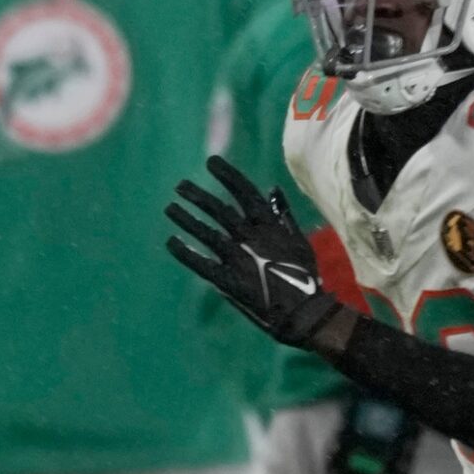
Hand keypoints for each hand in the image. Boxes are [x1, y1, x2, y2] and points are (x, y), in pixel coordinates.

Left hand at [164, 156, 338, 348]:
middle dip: (198, 195)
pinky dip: (184, 252)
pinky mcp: (226, 279)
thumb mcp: (298, 239)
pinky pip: (200, 262)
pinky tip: (171, 241)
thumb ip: (283, 214)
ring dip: (186, 218)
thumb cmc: (303, 275)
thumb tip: (272, 189)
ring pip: (205, 231)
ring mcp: (236, 257)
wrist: (303, 311)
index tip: (211, 162)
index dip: (226, 174)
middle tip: (181, 186)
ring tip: (170, 207)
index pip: (243, 190)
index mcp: (268, 224)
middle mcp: (249, 236)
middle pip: (218, 209)